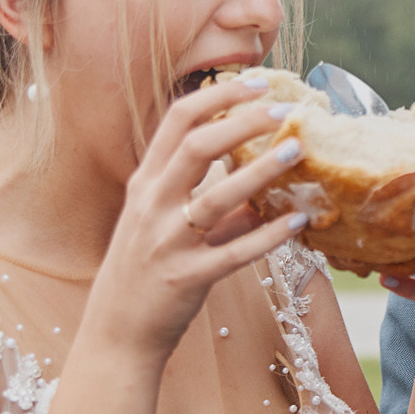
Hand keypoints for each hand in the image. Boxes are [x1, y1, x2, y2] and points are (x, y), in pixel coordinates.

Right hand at [86, 76, 315, 356]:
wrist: (116, 331)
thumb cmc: (145, 271)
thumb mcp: (165, 224)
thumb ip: (209, 199)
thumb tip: (261, 179)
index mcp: (146, 182)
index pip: (179, 121)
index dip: (219, 95)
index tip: (258, 82)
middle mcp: (152, 205)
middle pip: (197, 146)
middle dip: (243, 121)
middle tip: (285, 109)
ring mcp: (167, 241)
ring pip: (217, 196)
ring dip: (262, 171)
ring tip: (297, 150)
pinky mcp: (186, 278)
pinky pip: (234, 252)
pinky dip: (268, 235)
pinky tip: (299, 221)